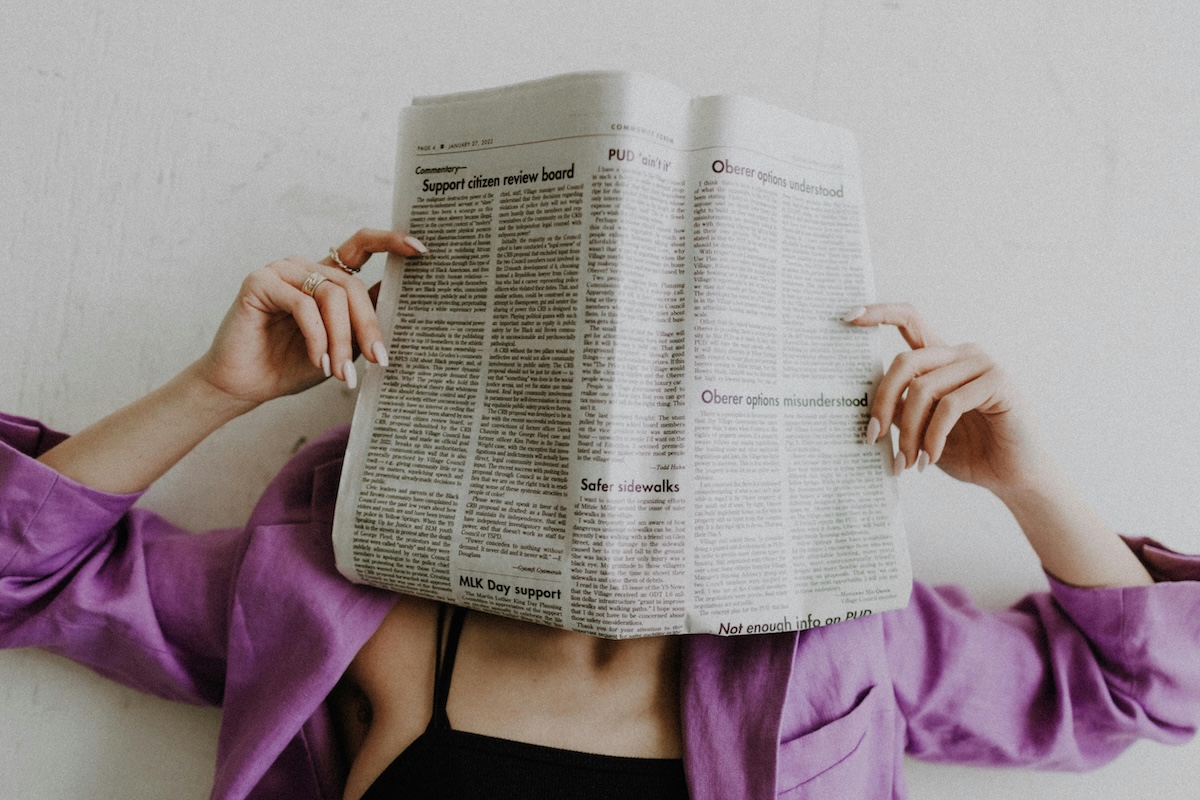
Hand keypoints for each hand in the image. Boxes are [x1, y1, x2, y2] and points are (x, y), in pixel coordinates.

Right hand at [191, 228, 424, 407]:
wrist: (248, 385)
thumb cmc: (292, 365)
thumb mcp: (342, 344)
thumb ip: (363, 320)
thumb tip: (401, 304)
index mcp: (326, 277)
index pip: (361, 247)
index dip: (390, 242)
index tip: (421, 249)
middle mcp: (305, 268)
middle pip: (351, 286)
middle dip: (368, 326)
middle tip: (378, 360)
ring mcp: (281, 271)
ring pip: (331, 296)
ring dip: (341, 339)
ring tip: (340, 372)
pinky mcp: (260, 282)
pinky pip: (303, 304)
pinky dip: (316, 336)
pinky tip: (317, 360)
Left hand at [846, 303, 1050, 494]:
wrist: (1013, 476)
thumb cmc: (968, 452)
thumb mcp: (921, 430)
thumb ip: (899, 410)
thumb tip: (862, 405)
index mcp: (942, 358)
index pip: (909, 321)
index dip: (879, 313)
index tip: (848, 315)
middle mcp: (961, 354)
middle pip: (904, 362)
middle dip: (882, 402)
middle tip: (872, 438)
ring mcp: (982, 365)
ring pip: (923, 388)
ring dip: (908, 431)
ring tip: (905, 462)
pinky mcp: (998, 383)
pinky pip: (949, 405)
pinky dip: (933, 436)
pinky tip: (930, 458)